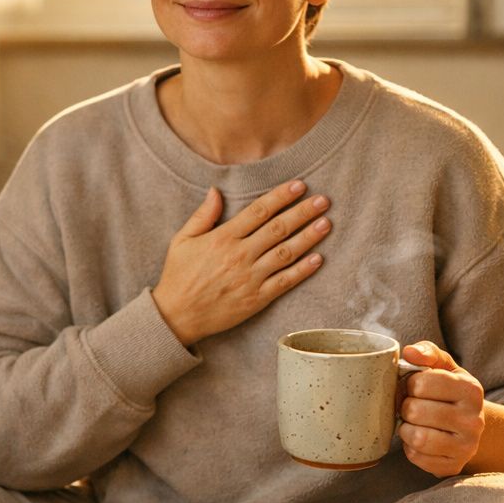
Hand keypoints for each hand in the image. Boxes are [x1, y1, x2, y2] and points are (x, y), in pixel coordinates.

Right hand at [152, 180, 331, 346]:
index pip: (259, 211)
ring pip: (286, 253)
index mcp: (223, 238)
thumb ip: (202, 215)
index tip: (299, 186)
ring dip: (309, 237)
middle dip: (303, 212)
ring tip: (327, 223)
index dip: (281, 196)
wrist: (177, 316)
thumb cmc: (178, 276)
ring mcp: (250, 278)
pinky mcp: (257, 299)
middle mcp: (240, 255)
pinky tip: (318, 259)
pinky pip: (285, 282)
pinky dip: (303, 270)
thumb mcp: (182, 240)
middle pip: (278, 228)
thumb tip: (216, 190)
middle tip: (323, 200)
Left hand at [397, 341, 484, 477]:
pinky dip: (410, 448)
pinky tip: (419, 439)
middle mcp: (474, 419)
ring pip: (417, 437)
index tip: (414, 387)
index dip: (409, 384)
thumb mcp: (444, 367)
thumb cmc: (448, 392)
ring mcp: (466, 446)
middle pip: (415, 410)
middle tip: (410, 406)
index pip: (421, 383)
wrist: (469, 427)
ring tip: (413, 423)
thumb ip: (427, 352)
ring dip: (406, 429)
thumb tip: (409, 352)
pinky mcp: (453, 465)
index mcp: (471, 389)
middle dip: (405, 407)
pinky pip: (417, 457)